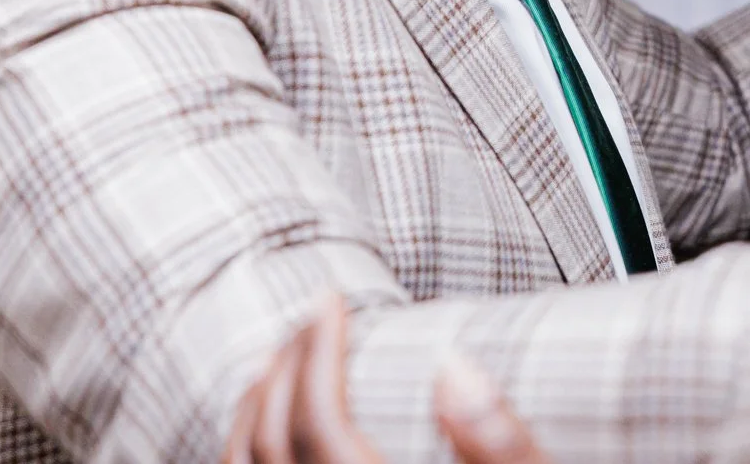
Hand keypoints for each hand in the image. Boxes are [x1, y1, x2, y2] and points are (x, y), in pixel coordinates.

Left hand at [226, 295, 546, 463]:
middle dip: (284, 367)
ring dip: (252, 413)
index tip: (334, 301)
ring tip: (281, 363)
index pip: (319, 428)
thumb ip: (503, 449)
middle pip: (270, 449)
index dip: (316, 353)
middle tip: (314, 315)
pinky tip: (272, 439)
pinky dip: (247, 460)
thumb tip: (452, 369)